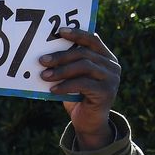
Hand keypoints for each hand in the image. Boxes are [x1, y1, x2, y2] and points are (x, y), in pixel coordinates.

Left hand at [38, 28, 120, 149]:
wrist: (88, 123)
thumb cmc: (77, 98)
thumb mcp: (72, 79)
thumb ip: (68, 66)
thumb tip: (44, 55)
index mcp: (105, 57)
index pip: (92, 40)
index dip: (76, 34)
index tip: (59, 31)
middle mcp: (112, 65)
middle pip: (85, 53)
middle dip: (61, 56)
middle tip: (42, 60)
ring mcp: (112, 78)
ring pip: (84, 66)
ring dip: (61, 70)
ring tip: (44, 76)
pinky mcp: (107, 92)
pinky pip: (83, 84)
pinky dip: (66, 85)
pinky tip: (53, 90)